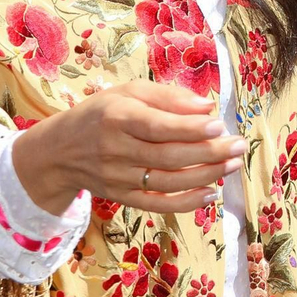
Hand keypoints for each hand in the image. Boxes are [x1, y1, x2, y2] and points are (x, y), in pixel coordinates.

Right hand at [13, 80, 246, 214]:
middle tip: (238, 146)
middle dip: (209, 152)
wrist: (57, 151)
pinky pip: (157, 204)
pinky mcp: (121, 197)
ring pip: (167, 181)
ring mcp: (118, 177)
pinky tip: (212, 193)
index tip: (219, 125)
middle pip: (168, 156)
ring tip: (232, 165)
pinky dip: (186, 203)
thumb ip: (168, 96)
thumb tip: (207, 106)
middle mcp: (116, 149)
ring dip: (205, 175)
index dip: (190, 128)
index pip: (158, 126)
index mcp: (117, 117)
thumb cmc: (101, 114)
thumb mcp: (128, 92)